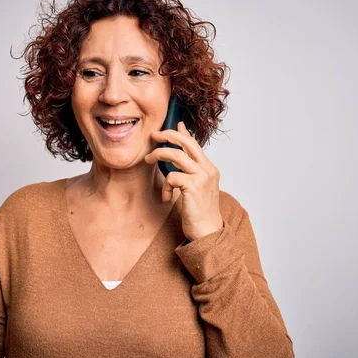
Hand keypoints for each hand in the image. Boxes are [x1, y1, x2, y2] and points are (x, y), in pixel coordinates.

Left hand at [144, 122, 222, 240]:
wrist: (208, 233)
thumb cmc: (199, 212)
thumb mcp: (195, 188)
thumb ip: (189, 172)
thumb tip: (179, 158)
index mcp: (209, 169)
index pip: (194, 144)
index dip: (182, 132)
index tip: (174, 124)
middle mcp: (208, 170)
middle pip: (186, 143)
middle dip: (167, 135)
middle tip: (153, 136)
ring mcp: (202, 178)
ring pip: (175, 155)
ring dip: (158, 155)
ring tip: (148, 161)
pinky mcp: (193, 187)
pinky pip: (171, 177)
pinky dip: (165, 186)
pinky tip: (167, 198)